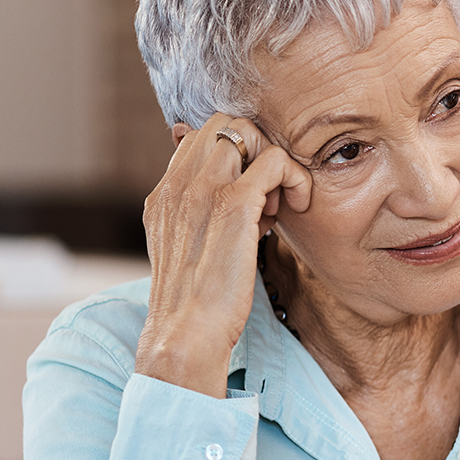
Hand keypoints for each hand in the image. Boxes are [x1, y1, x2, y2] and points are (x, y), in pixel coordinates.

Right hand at [134, 113, 312, 396]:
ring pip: (248, 132)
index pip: (201, 140)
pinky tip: (294, 210)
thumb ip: (203, 220)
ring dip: (272, 162)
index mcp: (164, 193)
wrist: (185, 333)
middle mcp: (179, 183)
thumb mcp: (190, 252)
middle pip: (224, 125)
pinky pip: (276, 160)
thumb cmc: (196, 304)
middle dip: (255, 150)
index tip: (251, 200)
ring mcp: (203, 189)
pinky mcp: (234, 204)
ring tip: (277, 207)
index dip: (235, 160)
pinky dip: (294, 178)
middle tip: (268, 196)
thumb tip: (246, 203)